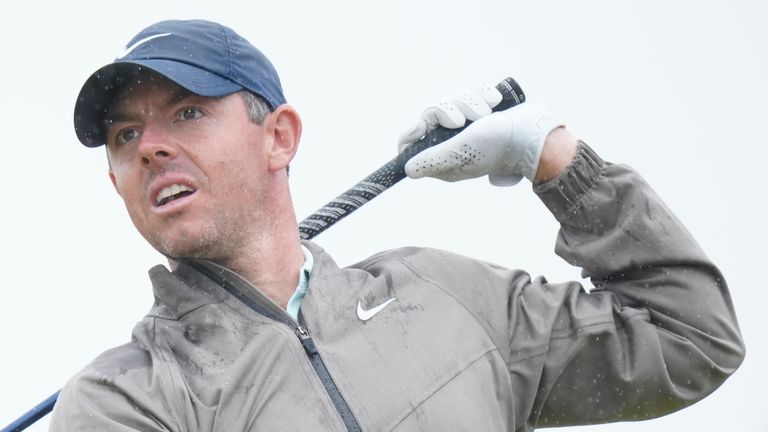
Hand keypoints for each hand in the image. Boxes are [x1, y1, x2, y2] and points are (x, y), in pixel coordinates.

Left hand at [398, 83, 562, 185]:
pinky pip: (471, 91)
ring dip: (470, 101)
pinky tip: (495, 100)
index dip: (412, 133)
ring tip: (488, 112)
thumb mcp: (462, 151)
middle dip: (450, 110)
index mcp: (445, 159)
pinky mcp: (483, 110)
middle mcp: (453, 142)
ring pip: (452, 100)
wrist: (536, 133)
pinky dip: (483, 92)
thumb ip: (434, 157)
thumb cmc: (500, 146)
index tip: (423, 125)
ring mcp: (469, 125)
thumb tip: (407, 168)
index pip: (413, 145)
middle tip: (467, 120)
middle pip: (431, 115)